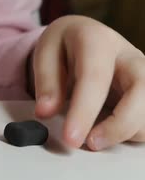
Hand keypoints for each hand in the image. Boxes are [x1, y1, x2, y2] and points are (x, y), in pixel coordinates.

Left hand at [32, 15, 144, 150]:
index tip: (71, 138)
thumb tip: (45, 112)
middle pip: (142, 92)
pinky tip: (107, 132)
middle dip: (119, 126)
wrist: (85, 36)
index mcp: (98, 41)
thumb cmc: (65, 45)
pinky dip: (131, 133)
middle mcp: (131, 57)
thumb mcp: (45, 53)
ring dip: (126, 132)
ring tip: (93, 137)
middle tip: (89, 143)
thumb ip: (46, 82)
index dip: (84, 111)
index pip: (95, 78)